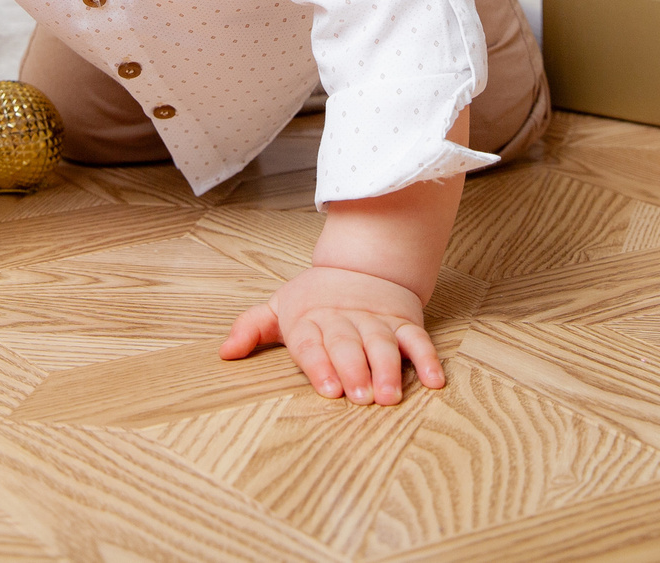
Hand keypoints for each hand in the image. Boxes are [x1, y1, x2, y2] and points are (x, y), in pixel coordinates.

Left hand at [219, 263, 443, 404]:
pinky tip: (434, 380)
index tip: (327, 388)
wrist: (363, 263)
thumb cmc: (315, 296)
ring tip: (390, 395)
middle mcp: (344, 320)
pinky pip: (417, 340)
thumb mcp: (279, 306)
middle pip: (349, 345)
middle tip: (359, 396)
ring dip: (388, 370)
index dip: (320, 365)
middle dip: (354, 370)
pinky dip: (427, 359)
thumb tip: (225, 353)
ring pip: (383, 344)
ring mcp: (376, 321)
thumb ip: (252, 328)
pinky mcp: (403, 322)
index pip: (312, 343)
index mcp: (311, 320)